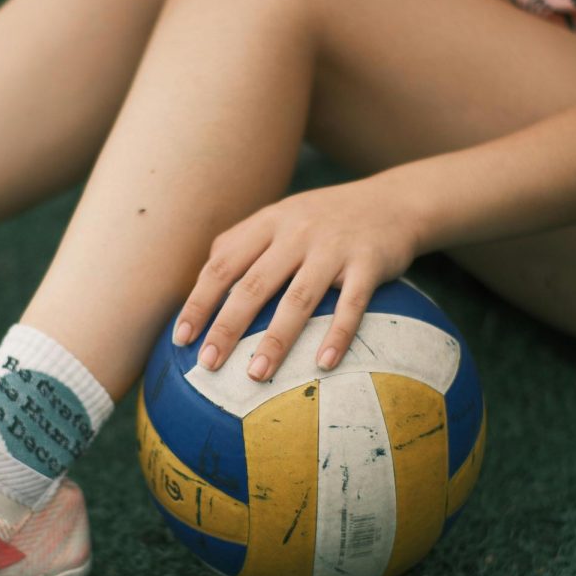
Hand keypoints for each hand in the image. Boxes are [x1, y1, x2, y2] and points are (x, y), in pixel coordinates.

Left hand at [173, 178, 420, 380]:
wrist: (395, 201)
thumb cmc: (326, 220)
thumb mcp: (281, 218)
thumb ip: (243, 244)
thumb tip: (201, 285)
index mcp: (269, 223)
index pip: (223, 264)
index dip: (199, 302)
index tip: (181, 338)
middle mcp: (297, 232)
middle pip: (253, 284)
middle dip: (227, 326)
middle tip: (208, 364)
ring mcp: (334, 247)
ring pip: (298, 298)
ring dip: (275, 339)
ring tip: (256, 374)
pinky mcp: (370, 262)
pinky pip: (351, 304)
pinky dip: (338, 334)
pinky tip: (324, 364)